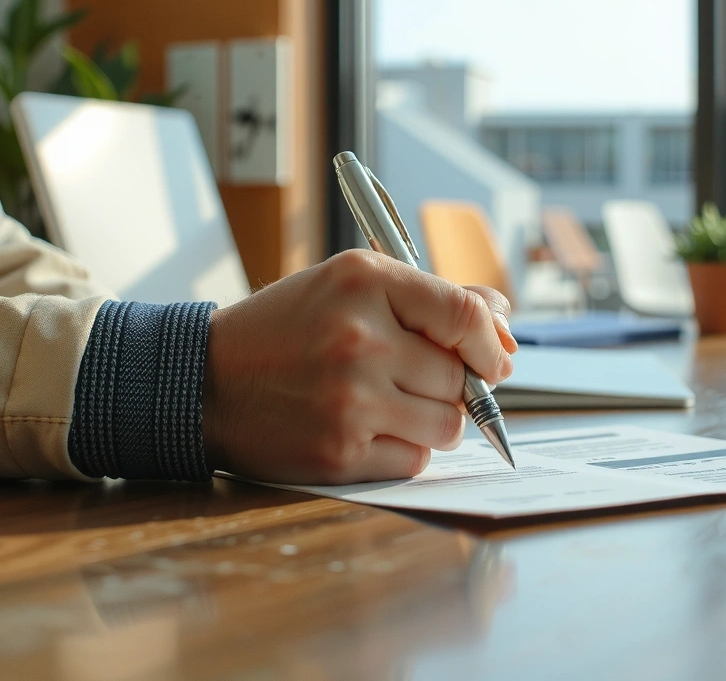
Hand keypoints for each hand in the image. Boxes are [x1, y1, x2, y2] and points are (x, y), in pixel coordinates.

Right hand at [201, 249, 517, 483]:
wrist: (203, 381)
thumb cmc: (289, 329)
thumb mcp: (352, 286)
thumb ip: (434, 300)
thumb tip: (506, 330)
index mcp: (365, 282)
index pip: (466, 314)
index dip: (491, 342)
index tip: (492, 358)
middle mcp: (359, 338)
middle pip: (460, 377)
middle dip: (450, 384)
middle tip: (408, 378)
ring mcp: (349, 400)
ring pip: (447, 425)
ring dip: (431, 421)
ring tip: (387, 403)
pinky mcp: (339, 453)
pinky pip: (415, 460)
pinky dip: (403, 450)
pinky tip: (366, 429)